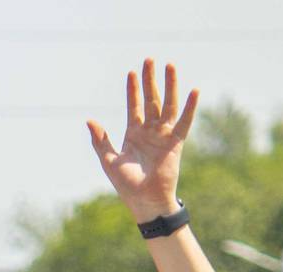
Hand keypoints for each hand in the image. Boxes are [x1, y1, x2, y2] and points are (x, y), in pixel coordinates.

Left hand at [87, 59, 198, 222]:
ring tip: (170, 65)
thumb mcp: (108, 160)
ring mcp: (163, 136)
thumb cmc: (126, 184)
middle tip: (149, 59)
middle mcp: (150, 131)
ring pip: (168, 105)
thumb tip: (89, 120)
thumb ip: (100, 140)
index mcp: (133, 134)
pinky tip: (194, 91)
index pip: (134, 106)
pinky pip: (184, 123)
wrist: (143, 201)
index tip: (131, 72)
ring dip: (169, 86)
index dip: (132, 90)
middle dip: (150, 80)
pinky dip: (190, 108)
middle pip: (151, 100)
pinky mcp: (175, 144)